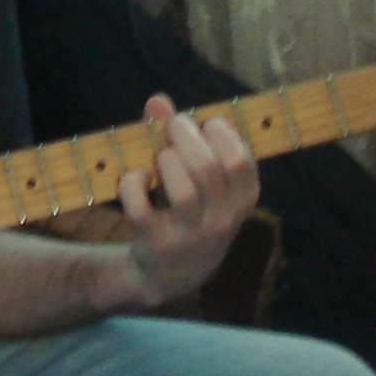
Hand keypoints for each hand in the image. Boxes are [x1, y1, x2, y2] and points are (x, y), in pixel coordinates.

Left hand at [115, 93, 259, 307]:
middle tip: (173, 128)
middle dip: (185, 136)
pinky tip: (137, 178)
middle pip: (208, 169)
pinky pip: (141, 206)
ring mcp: (189, 235)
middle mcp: (221, 221)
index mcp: (242, 201)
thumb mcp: (201, 182)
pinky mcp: (155, 242)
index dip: (219, 133)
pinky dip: (133, 182)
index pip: (239, 161)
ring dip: (165, 161)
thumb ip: (182, 138)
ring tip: (160, 158)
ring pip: (181, 190)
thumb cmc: (190, 211)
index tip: (204, 126)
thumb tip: (157, 100)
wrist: (171, 274)